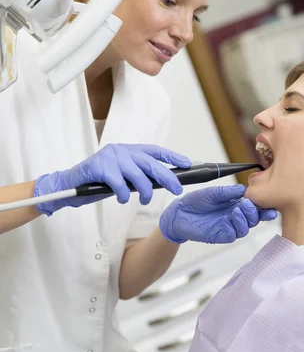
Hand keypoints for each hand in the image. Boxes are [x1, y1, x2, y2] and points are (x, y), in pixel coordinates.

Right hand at [35, 144, 190, 215]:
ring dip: (145, 191)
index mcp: (128, 150)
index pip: (155, 151)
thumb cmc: (98, 182)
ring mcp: (110, 157)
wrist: (68, 185)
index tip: (187, 164)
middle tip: (177, 189)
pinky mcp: (99, 167)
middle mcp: (121, 150)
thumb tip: (163, 182)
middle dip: (168, 177)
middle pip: (151, 163)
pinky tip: (123, 199)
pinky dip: (124, 194)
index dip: (172, 157)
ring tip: (145, 200)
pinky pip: (120, 184)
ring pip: (138, 175)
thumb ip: (139, 175)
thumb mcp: (122, 176)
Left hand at [159, 185, 277, 243]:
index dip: (264, 207)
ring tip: (238, 209)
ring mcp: (229, 227)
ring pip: (246, 228)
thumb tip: (245, 189)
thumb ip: (229, 192)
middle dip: (255, 212)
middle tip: (248, 203)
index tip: (270, 204)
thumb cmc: (196, 201)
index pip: (255, 207)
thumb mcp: (214, 192)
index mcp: (237, 204)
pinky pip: (234, 235)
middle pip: (254, 219)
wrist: (179, 213)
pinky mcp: (221, 235)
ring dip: (246, 219)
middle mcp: (235, 217)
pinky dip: (235, 227)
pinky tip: (230, 218)